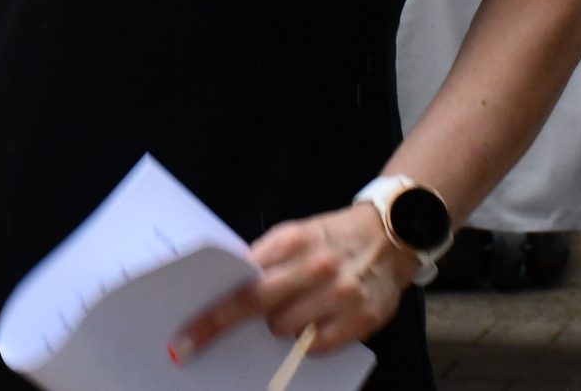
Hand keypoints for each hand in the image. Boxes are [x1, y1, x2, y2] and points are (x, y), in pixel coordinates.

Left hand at [170, 201, 419, 362]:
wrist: (394, 235)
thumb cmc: (332, 238)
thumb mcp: (296, 235)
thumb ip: (265, 259)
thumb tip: (226, 288)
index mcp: (293, 239)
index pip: (241, 281)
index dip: (212, 312)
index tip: (186, 336)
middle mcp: (316, 265)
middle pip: (256, 306)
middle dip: (220, 327)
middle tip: (195, 344)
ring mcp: (341, 293)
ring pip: (285, 329)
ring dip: (279, 326)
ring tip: (293, 311)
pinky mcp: (362, 318)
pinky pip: (316, 346)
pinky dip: (308, 341)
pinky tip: (316, 324)